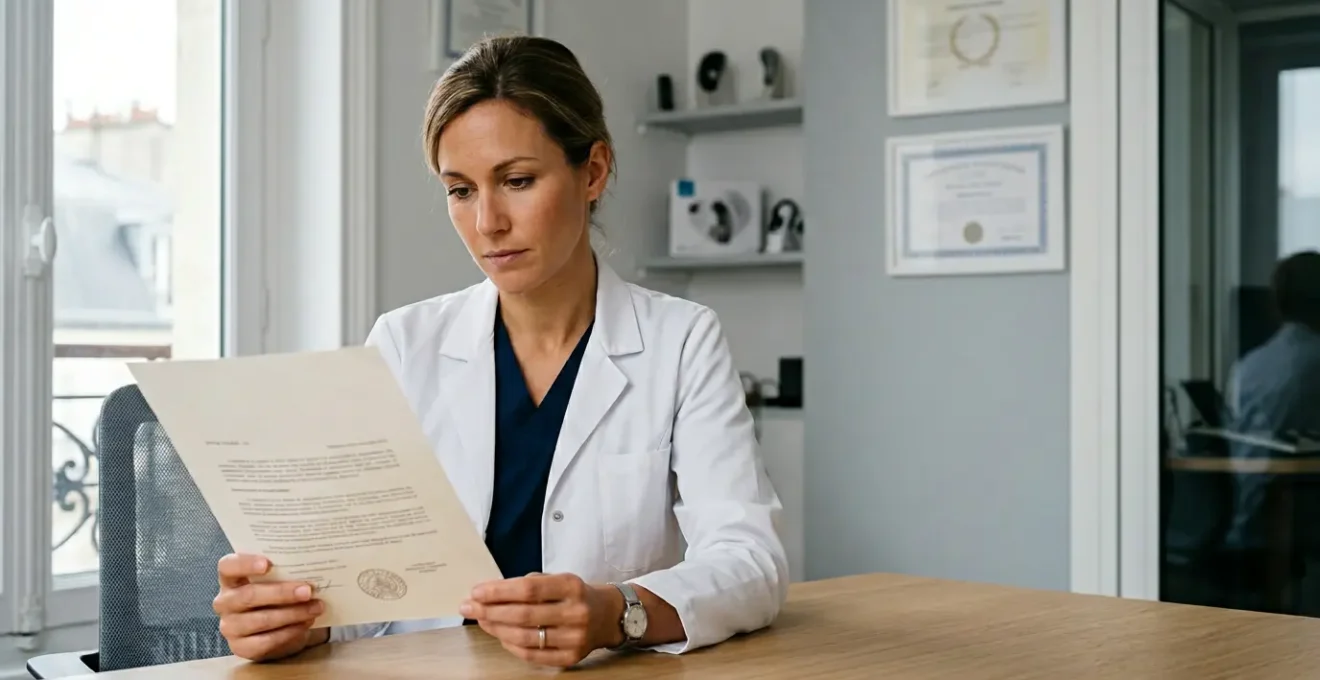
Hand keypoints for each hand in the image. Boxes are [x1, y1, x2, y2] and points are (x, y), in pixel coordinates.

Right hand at [213, 553, 328, 661]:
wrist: (275, 626)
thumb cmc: (276, 594)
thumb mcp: (276, 579)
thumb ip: (284, 571)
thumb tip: (311, 567)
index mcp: (230, 578)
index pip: (228, 566)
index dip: (245, 564)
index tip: (268, 564)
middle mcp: (225, 602)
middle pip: (249, 595)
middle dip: (281, 593)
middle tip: (308, 590)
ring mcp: (230, 626)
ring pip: (261, 620)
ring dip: (292, 614)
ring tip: (315, 607)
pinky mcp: (240, 647)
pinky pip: (266, 641)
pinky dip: (290, 632)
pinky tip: (306, 623)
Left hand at [460, 572, 621, 666]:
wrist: (608, 616)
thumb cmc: (576, 595)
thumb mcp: (558, 579)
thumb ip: (529, 584)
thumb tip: (490, 592)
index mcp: (572, 586)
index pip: (528, 589)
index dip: (498, 591)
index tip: (477, 591)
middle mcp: (576, 612)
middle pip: (523, 614)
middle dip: (489, 611)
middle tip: (469, 607)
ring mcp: (575, 637)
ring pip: (525, 637)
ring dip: (496, 628)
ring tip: (481, 620)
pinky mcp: (572, 657)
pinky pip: (533, 655)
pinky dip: (511, 645)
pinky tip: (501, 635)